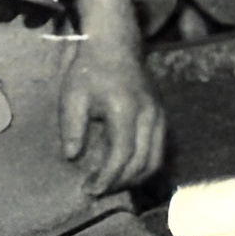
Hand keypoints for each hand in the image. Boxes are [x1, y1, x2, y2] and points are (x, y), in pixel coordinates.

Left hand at [60, 35, 164, 192]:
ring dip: (134, 177)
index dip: (107, 177)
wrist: (115, 45)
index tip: (90, 189)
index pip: (122, 156)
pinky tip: (125, 170)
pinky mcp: (162, 117)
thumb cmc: (90, 69)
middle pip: (143, 163)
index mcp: (126, 111)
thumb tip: (72, 158)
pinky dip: (144, 165)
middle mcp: (150, 117)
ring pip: (155, 159)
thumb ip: (72, 128)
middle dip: (120, 182)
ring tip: (110, 184)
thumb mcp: (73, 96)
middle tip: (97, 190)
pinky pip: (158, 149)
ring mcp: (160, 117)